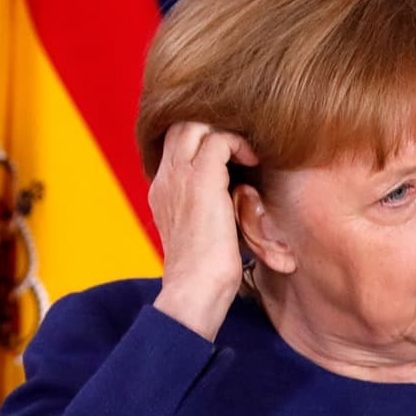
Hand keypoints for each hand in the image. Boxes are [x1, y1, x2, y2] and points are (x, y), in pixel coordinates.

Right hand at [149, 122, 257, 339]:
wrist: (195, 290)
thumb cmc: (206, 273)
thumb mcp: (203, 233)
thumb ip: (210, 209)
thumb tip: (233, 200)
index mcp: (162, 191)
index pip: (174, 145)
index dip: (201, 138)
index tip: (231, 153)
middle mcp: (165, 179)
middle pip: (180, 126)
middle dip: (212, 126)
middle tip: (241, 146)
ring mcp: (179, 178)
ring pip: (194, 125)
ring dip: (225, 132)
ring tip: (248, 153)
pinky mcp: (200, 182)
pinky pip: (217, 140)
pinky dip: (238, 144)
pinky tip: (253, 161)